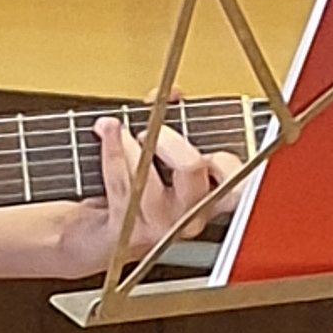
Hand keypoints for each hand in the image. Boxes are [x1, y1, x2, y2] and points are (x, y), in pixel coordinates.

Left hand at [59, 117, 236, 280]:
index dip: (221, 153)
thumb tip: (173, 94)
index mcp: (209, 198)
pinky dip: (112, 153)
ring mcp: (160, 227)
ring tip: (117, 129)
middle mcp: (190, 216)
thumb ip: (170, 119)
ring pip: (147, 176)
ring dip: (128, 145)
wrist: (95, 237)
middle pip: (191, 167)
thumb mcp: (159, 153)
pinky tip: (108, 134)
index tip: (198, 132)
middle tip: (151, 131)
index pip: (237, 177)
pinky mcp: (128, 232)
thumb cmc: (132, 193)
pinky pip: (122, 186)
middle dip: (166, 138)